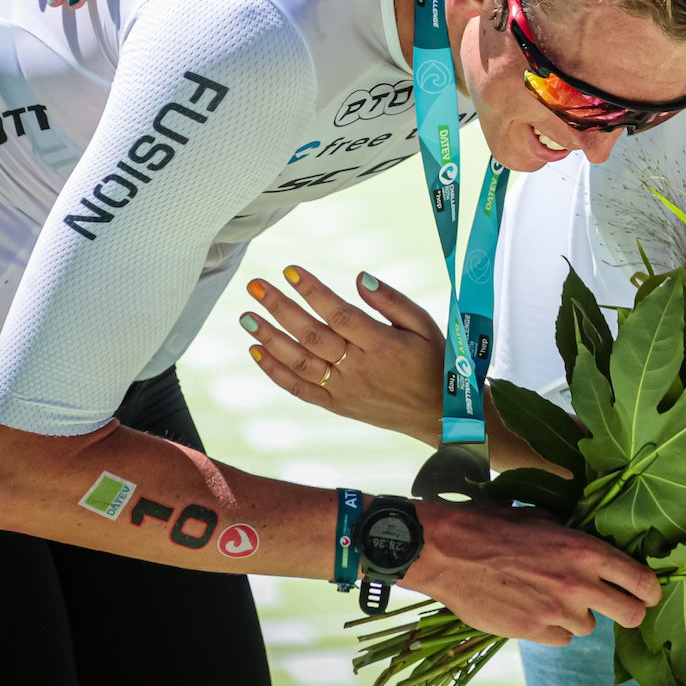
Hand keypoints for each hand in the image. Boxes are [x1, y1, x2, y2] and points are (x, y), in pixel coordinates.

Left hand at [242, 265, 445, 438]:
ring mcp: (345, 389)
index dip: (313, 291)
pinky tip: (256, 351)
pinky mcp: (337, 405)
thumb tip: (359, 278)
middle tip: (256, 285)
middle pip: (312, 335)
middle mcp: (359, 368)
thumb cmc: (434, 362)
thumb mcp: (424, 325)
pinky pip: (300, 389)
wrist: (438, 415)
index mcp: (382, 345)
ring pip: (299, 362)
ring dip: (270, 338)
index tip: (290, 271)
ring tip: (246, 316)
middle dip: (280, 308)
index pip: (340, 314)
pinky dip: (276, 372)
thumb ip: (392, 301)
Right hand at [406, 499, 659, 643]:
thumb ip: (573, 537)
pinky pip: (561, 639)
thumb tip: (591, 547)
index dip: (651, 590)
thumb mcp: (542, 519)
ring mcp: (557, 611)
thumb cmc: (493, 527)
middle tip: (621, 608)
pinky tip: (534, 610)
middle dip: (630, 612)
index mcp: (584, 550)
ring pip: (589, 626)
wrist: (449, 552)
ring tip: (551, 596)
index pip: (640, 578)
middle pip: (631, 614)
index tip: (650, 594)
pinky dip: (553, 628)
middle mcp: (578, 583)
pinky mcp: (534, 632)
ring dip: (578, 616)